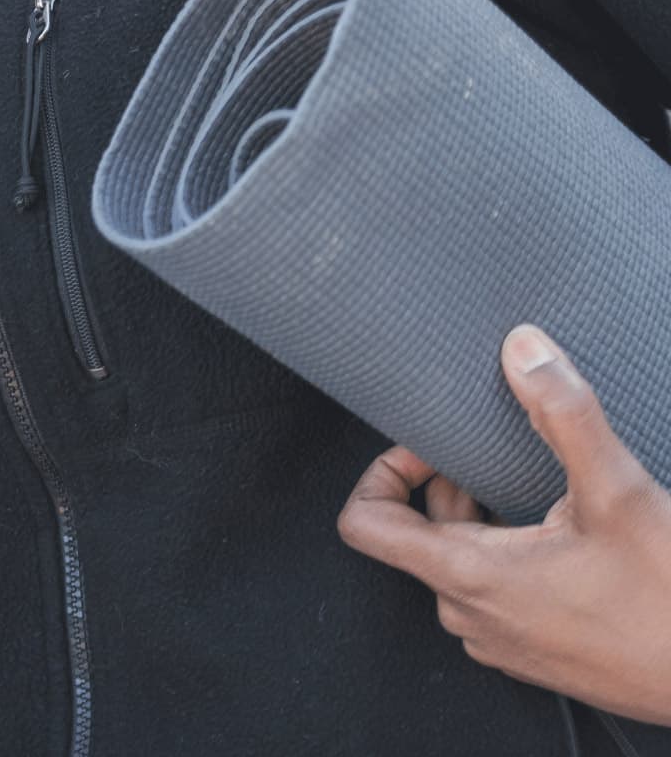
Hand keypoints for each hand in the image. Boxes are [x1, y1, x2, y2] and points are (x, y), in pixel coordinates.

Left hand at [337, 325, 670, 723]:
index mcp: (469, 576)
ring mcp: (500, 641)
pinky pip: (493, 596)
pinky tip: (560, 542)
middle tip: (492, 460)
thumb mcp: (617, 494)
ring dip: (481, 523)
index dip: (383, 473)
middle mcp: (471, 616)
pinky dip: (509, 560)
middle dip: (448, 486)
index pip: (364, 524)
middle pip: (418, 535)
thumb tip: (524, 351)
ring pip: (458, 565)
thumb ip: (564, 414)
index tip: (428, 449)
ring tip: (529, 495)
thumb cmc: (670, 606)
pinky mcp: (532, 654)